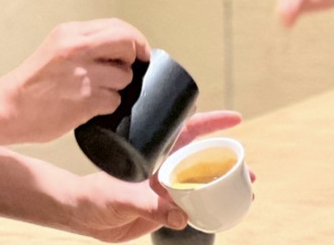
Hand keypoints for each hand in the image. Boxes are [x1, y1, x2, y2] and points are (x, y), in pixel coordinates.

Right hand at [0, 19, 150, 144]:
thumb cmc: (34, 82)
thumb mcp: (56, 48)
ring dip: (119, 87)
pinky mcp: (86, 99)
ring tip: (100, 91)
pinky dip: (109, 105)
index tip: (139, 52)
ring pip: (125, 76)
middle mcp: (77, 47)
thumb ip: (84, 44)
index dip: (135, 39)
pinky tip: (93, 106)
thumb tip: (122, 49)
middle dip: (136, 56)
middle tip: (134, 68)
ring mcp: (83, 73)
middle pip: (127, 42)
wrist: (10, 107)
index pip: (117, 26)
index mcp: (70, 32)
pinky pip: (116, 100)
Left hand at [64, 111, 245, 242]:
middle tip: (250, 168)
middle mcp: (162, 166)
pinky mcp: (163, 208)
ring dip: (223, 184)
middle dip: (227, 159)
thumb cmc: (94, 196)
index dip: (211, 122)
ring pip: (200, 182)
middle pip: (201, 157)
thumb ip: (149, 206)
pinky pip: (192, 207)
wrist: (82, 215)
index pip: (186, 130)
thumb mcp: (120, 198)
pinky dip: (210, 208)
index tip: (235, 118)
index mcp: (153, 151)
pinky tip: (226, 213)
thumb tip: (181, 216)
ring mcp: (164, 187)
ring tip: (248, 191)